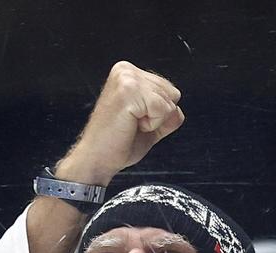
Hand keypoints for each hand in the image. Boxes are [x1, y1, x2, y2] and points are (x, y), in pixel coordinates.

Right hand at [55, 61, 184, 185]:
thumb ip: (166, 112)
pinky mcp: (129, 91)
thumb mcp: (150, 123)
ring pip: (169, 102)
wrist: (98, 158)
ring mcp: (126, 79)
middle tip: (132, 123)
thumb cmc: (117, 142)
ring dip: (154, 120)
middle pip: (172, 93)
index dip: (159, 113)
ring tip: (131, 124)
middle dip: (159, 116)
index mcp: (128, 73)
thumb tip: (177, 109)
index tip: (135, 119)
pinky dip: (152, 124)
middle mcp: (126, 70)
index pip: (169, 89)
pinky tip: (132, 125)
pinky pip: (162, 109)